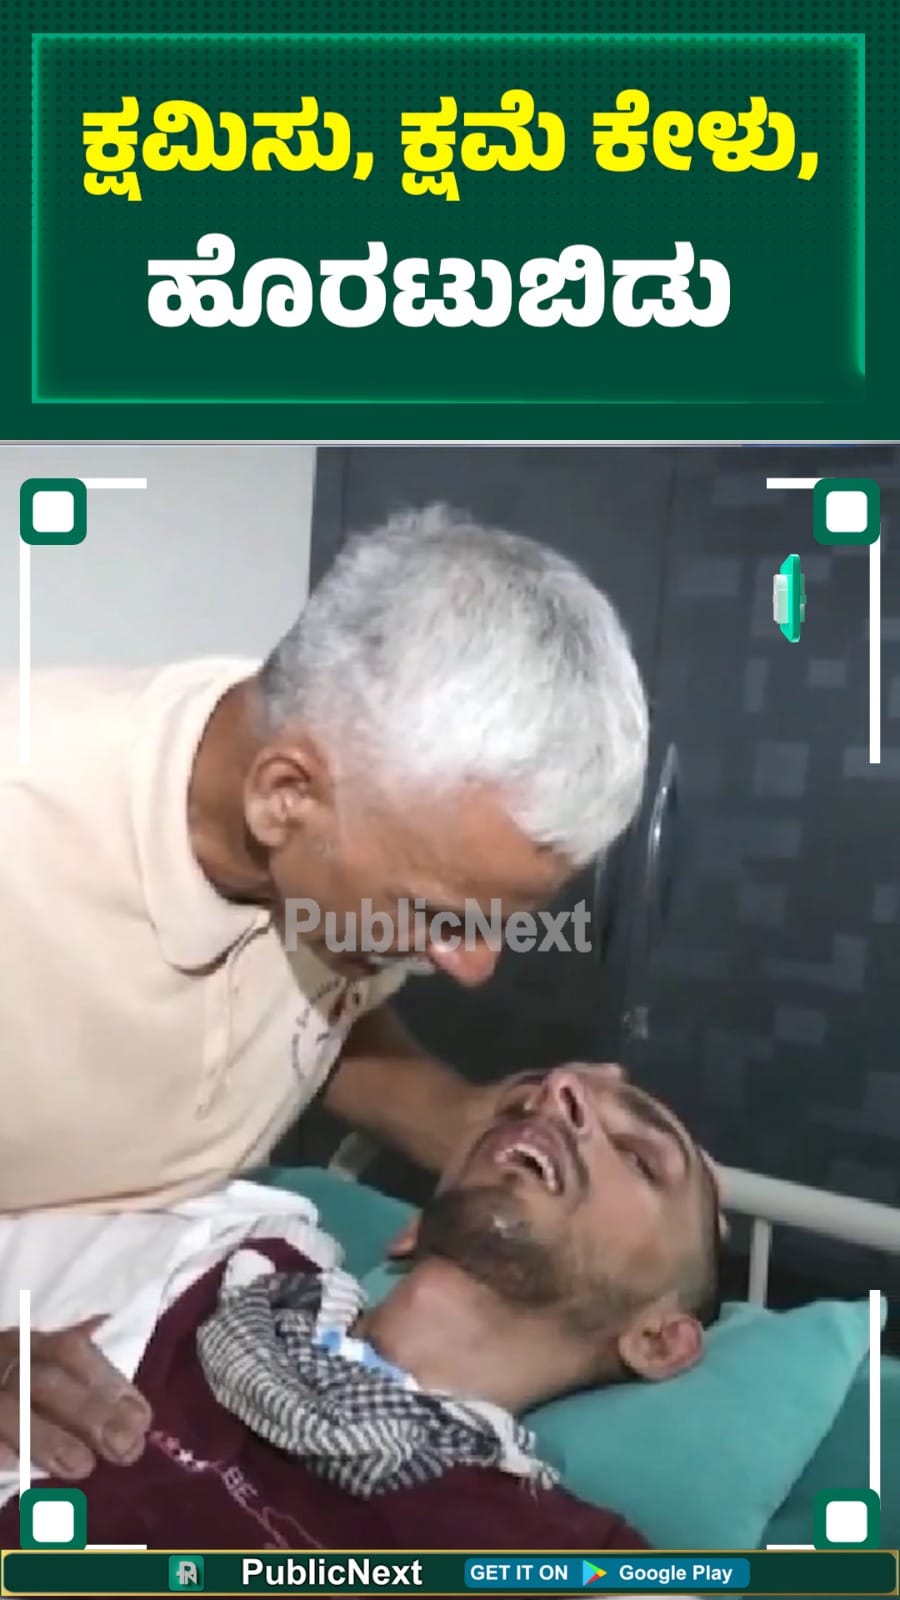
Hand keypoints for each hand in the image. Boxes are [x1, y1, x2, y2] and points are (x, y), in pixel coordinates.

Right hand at [0, 1318, 150, 1478]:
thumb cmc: (3, 1377)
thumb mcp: (32, 1359)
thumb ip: (71, 1361)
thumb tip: (109, 1329)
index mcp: (23, 1342)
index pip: (69, 1350)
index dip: (107, 1381)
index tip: (142, 1418)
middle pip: (44, 1380)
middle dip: (88, 1413)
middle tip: (126, 1448)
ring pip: (8, 1409)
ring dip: (47, 1438)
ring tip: (82, 1466)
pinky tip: (17, 1467)